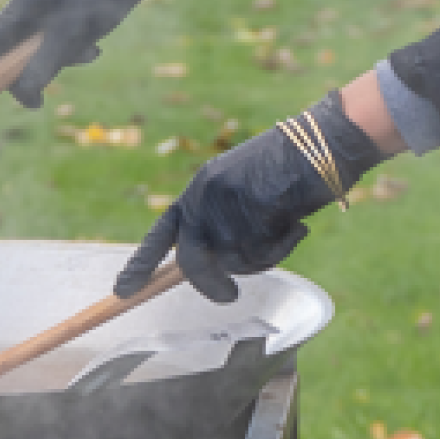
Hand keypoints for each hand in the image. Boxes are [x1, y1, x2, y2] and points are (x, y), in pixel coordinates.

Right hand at [0, 0, 179, 107]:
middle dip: (28, 72)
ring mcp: (47, 1)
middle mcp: (28, 1)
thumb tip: (22, 96)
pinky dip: (71, 48)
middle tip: (39, 98)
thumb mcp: (73, 36)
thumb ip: (44, 66)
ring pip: (39, 45)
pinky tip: (94, 46)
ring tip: (88, 51)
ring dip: (59, 59)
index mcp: (21, 5)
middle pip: (12, 49)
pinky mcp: (66, 2)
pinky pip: (57, 36)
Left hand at [118, 89, 386, 302]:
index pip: (162, 233)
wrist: (317, 143)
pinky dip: (282, 247)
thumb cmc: (287, 171)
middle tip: (230, 295)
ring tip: (285, 229)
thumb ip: (223, 225)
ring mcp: (226, 203)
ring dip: (262, 258)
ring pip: (233, 262)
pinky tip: (295, 224)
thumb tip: (216, 266)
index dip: (140, 264)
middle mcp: (204, 196)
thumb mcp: (242, 194)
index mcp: (199, 189)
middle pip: (192, 262)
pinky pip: (262, 254)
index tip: (122, 292)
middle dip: (212, 285)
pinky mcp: (251, 210)